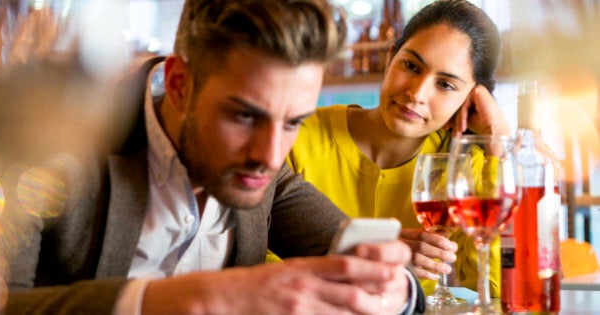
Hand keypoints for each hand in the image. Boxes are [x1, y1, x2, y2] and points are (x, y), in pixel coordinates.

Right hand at [143, 241, 410, 314]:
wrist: (219, 299)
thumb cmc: (252, 285)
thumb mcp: (285, 270)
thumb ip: (314, 273)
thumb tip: (344, 277)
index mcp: (302, 266)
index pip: (346, 263)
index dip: (374, 266)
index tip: (393, 268)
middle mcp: (304, 286)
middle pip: (353, 292)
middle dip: (379, 294)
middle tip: (397, 293)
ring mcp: (299, 307)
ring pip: (345, 312)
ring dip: (368, 311)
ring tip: (384, 308)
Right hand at [399, 228, 457, 279]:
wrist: (383, 261)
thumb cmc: (402, 248)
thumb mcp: (412, 239)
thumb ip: (428, 237)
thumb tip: (447, 236)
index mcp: (404, 234)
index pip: (422, 234)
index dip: (438, 240)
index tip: (451, 246)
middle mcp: (400, 244)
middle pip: (421, 246)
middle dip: (439, 252)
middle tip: (452, 257)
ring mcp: (398, 256)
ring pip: (418, 259)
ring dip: (435, 265)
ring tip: (448, 269)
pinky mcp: (400, 269)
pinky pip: (414, 272)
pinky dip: (426, 274)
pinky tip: (436, 276)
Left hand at [449, 85, 510, 136]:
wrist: (495, 131)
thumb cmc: (482, 126)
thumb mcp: (464, 119)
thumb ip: (455, 114)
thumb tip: (439, 115)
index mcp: (472, 97)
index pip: (456, 105)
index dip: (451, 118)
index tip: (447, 128)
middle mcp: (474, 91)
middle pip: (457, 104)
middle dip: (453, 120)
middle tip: (453, 132)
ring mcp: (476, 89)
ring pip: (459, 105)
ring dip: (458, 121)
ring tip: (459, 132)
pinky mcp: (478, 90)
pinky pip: (464, 104)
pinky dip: (462, 116)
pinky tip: (463, 127)